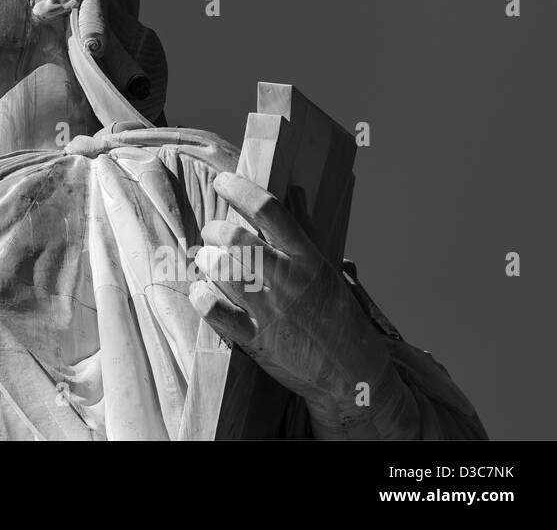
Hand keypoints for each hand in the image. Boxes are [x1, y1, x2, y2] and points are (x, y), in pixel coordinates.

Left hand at [188, 171, 402, 426]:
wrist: (355, 375)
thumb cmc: (338, 316)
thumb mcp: (325, 269)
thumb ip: (304, 229)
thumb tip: (294, 190)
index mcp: (309, 259)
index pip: (270, 211)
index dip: (240, 189)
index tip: (222, 181)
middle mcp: (289, 280)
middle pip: (237, 238)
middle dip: (214, 230)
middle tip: (212, 234)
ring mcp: (271, 311)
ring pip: (222, 270)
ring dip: (206, 260)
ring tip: (207, 261)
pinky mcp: (256, 341)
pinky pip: (216, 312)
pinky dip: (202, 297)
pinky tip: (202, 291)